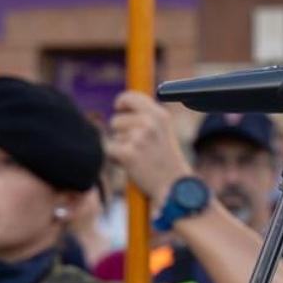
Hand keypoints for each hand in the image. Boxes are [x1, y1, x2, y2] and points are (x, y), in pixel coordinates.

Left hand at [105, 91, 190, 206]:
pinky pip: (109, 150)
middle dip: (121, 132)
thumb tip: (122, 103)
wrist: (173, 186)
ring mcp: (139, 138)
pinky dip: (116, 159)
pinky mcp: (127, 153)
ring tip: (138, 156)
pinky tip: (131, 165)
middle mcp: (150, 123)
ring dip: (120, 146)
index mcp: (160, 115)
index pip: (130, 97)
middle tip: (138, 146)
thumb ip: (145, 116)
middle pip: (116, 119)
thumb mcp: (162, 131)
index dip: (121, 103)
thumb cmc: (165, 160)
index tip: (120, 109)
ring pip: (113, 136)